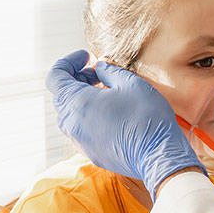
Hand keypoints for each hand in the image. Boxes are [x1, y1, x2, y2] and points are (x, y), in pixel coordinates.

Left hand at [46, 50, 202, 195]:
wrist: (158, 155)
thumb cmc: (146, 117)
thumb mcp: (131, 83)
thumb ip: (109, 71)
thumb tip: (100, 67)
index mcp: (77, 102)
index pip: (55, 76)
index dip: (69, 62)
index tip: (86, 57)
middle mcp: (72, 123)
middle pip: (62, 94)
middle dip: (78, 78)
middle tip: (99, 73)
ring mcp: (80, 141)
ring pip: (70, 113)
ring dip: (82, 98)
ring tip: (106, 93)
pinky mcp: (90, 153)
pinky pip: (80, 129)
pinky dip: (88, 116)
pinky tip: (110, 113)